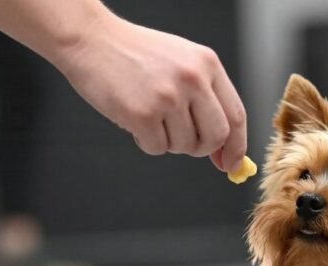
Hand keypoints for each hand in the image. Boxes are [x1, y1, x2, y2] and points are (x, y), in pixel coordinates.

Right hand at [52, 12, 246, 171]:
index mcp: (207, 64)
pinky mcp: (143, 113)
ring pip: (185, 146)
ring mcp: (168, 96)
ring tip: (151, 117)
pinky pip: (157, 148)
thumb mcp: (181, 63)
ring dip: (169, 142)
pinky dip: (146, 142)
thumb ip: (206, 99)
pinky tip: (135, 120)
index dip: (236, 146)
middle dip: (202, 149)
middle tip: (184, 142)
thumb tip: (224, 151)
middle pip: (216, 136)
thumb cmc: (133, 54)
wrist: (91, 40)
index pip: (236, 115)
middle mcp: (193, 79)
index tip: (232, 164)